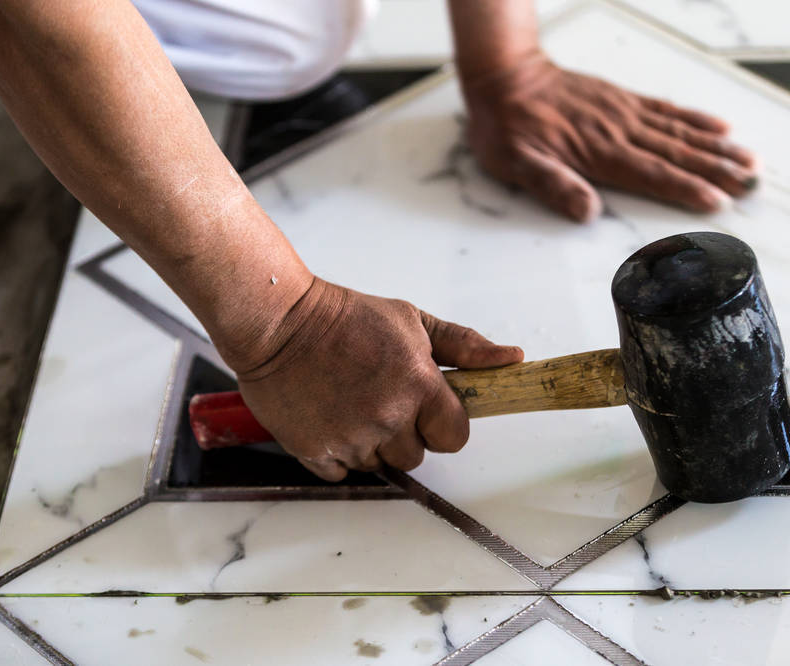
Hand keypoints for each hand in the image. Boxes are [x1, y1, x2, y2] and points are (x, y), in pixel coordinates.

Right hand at [230, 278, 523, 480]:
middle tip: (380, 398)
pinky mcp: (315, 451)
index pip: (455, 437)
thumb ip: (464, 346)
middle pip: (416, 456)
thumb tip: (512, 358)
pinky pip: (341, 473)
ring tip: (350, 402)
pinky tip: (329, 417)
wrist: (277, 321)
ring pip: (379, 465)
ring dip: (370, 443)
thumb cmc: (345, 316)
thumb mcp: (412, 320)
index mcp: (419, 385)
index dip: (443, 424)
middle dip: (404, 433)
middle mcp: (388, 417)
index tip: (426, 409)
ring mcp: (350, 438)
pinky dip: (338, 453)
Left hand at [460, 53, 758, 221]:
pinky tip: (720, 127)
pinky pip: (666, 109)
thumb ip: (552, 185)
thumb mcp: (516, 163)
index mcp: (598, 153)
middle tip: (754, 184)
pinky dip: (695, 118)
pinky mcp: (622, 100)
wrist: (504, 77)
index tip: (719, 202)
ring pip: (680, 132)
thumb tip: (586, 212)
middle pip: (677, 154)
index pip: (652, 175)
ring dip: (718, 148)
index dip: (687, 189)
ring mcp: (624, 113)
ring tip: (752, 160)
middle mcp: (619, 131)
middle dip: (718, 170)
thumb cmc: (506, 127)